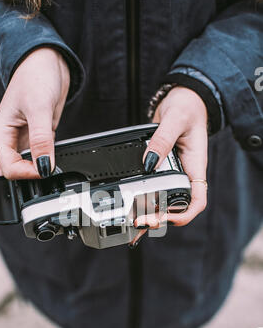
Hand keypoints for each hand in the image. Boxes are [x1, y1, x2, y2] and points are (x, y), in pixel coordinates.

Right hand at [0, 47, 69, 178]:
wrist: (46, 62)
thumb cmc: (35, 76)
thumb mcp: (39, 108)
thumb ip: (41, 139)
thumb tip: (45, 165)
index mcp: (2, 133)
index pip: (8, 167)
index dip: (27, 173)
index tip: (46, 168)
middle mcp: (11, 139)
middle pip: (16, 171)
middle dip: (32, 175)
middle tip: (50, 168)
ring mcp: (24, 139)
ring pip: (27, 166)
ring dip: (40, 169)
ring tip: (54, 162)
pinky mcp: (38, 138)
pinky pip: (40, 157)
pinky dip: (48, 161)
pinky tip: (55, 157)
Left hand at [130, 86, 207, 245]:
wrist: (182, 100)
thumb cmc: (187, 107)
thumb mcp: (176, 119)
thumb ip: (162, 140)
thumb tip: (149, 161)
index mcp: (195, 166)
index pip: (197, 200)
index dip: (184, 214)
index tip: (167, 218)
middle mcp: (185, 174)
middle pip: (177, 207)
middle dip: (160, 219)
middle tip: (140, 222)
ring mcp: (173, 174)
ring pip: (163, 202)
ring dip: (149, 215)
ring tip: (132, 226)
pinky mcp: (160, 170)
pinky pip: (153, 189)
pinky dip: (142, 201)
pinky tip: (131, 210)